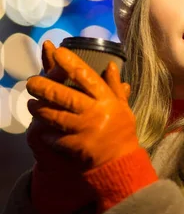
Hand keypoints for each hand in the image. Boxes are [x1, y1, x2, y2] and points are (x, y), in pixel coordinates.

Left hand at [27, 46, 135, 171]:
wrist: (121, 161)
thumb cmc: (121, 129)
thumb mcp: (122, 105)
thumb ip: (114, 85)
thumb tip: (110, 64)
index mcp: (106, 99)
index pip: (87, 76)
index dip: (71, 63)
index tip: (58, 52)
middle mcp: (94, 112)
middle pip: (66, 96)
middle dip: (46, 87)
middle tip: (31, 81)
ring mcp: (84, 130)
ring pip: (56, 116)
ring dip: (41, 109)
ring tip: (30, 103)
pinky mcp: (75, 146)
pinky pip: (56, 137)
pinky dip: (46, 131)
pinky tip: (38, 126)